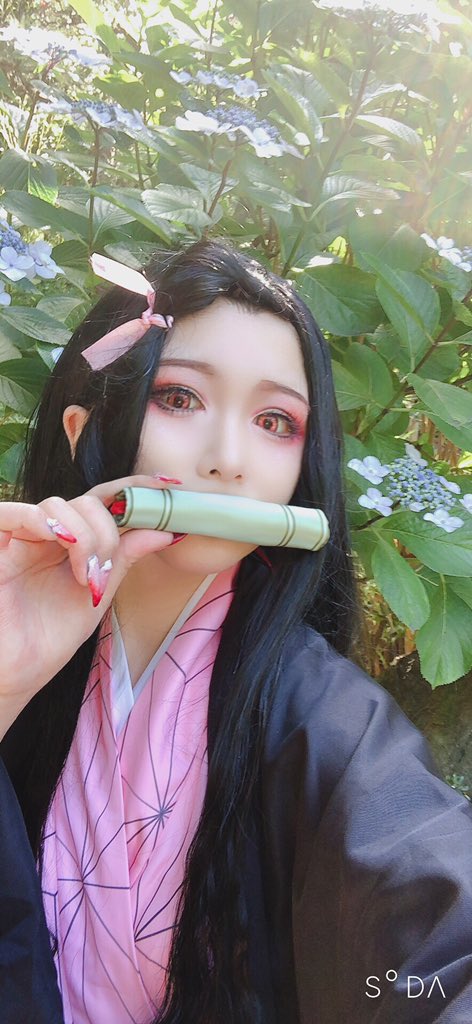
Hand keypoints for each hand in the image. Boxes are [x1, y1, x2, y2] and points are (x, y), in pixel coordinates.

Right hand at [0, 475, 175, 729]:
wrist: (16, 673)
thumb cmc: (50, 638)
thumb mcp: (98, 594)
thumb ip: (124, 558)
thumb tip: (165, 530)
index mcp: (75, 542)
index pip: (106, 502)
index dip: (136, 488)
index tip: (169, 487)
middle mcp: (50, 534)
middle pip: (87, 501)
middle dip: (108, 531)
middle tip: (105, 570)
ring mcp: (22, 537)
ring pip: (59, 505)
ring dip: (83, 534)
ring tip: (85, 574)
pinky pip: (16, 513)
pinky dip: (45, 521)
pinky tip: (62, 543)